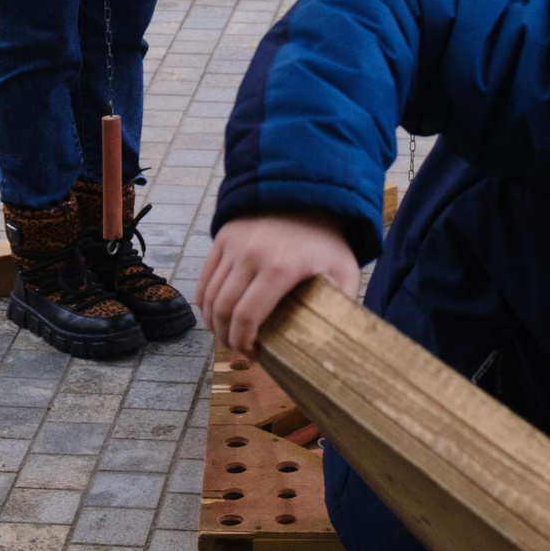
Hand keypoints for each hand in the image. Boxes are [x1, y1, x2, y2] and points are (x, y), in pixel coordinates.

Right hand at [196, 213, 360, 358]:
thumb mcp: (345, 270)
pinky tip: (215, 315)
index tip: (253, 355)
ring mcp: (234, 245)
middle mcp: (251, 256)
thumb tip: (336, 337)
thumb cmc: (327, 240)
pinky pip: (205, 278)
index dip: (244, 342)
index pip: (248, 316)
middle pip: (224, 310)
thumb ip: (342, 304)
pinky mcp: (223, 237)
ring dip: (213, 323)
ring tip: (226, 336)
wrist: (308, 195)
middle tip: (238, 351)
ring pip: (209, 296)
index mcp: (280, 268)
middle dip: (227, 338)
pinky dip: (204, 302)